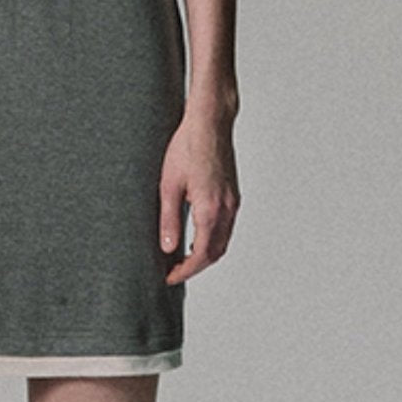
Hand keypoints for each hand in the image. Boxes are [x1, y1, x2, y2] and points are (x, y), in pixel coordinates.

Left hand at [158, 106, 240, 285]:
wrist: (210, 123)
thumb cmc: (187, 147)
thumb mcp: (168, 186)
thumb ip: (168, 220)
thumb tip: (167, 249)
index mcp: (211, 209)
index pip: (201, 254)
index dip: (185, 271)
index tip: (169, 277)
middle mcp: (227, 208)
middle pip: (216, 253)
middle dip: (195, 267)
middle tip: (173, 272)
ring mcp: (233, 202)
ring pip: (223, 242)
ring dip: (204, 255)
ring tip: (181, 259)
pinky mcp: (233, 195)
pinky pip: (226, 228)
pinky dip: (212, 240)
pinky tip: (195, 238)